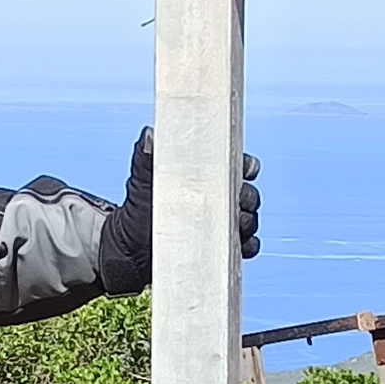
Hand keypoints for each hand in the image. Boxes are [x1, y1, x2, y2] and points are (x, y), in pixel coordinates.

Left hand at [98, 130, 263, 293]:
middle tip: (233, 203)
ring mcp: (224, 223)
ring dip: (246, 223)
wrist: (134, 247)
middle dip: (245, 198)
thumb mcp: (143, 179)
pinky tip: (236, 245)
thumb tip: (150, 136)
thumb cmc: (140, 208)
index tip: (246, 171)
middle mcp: (219, 197)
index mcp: (206, 173)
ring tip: (231, 226)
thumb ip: (148, 157)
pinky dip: (246, 245)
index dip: (246, 166)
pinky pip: (248, 245)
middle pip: (248, 194)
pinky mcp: (225, 247)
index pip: (238, 164)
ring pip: (250, 219)